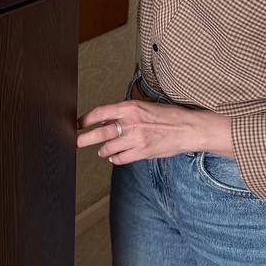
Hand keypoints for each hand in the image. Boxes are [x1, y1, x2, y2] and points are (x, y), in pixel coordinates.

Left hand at [77, 97, 233, 162]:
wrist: (188, 128)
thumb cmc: (169, 116)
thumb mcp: (144, 107)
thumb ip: (125, 113)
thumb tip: (106, 120)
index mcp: (130, 107)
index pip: (100, 113)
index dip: (85, 120)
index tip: (78, 124)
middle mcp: (131, 122)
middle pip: (99, 133)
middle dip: (84, 139)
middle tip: (77, 142)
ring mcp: (136, 139)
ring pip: (108, 148)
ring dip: (102, 150)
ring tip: (102, 151)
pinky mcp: (142, 152)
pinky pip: (120, 159)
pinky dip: (115, 159)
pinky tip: (115, 157)